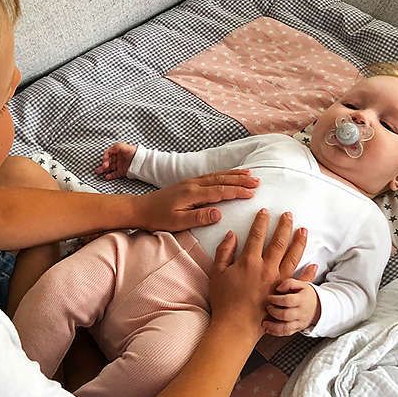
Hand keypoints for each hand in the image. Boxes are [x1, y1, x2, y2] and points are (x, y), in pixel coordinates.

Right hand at [94, 142, 136, 179]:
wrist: (142, 160)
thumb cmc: (133, 151)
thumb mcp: (123, 146)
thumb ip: (114, 148)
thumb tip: (108, 152)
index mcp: (117, 152)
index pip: (108, 154)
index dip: (105, 157)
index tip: (104, 161)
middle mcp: (118, 158)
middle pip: (108, 162)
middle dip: (103, 165)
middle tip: (100, 168)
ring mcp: (120, 165)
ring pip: (110, 168)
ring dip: (104, 170)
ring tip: (98, 172)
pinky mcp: (122, 171)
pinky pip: (115, 174)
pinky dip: (111, 176)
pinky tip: (107, 177)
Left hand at [134, 169, 258, 231]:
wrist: (140, 209)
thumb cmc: (158, 218)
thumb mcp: (178, 222)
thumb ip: (199, 218)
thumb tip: (219, 213)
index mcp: (193, 194)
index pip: (220, 191)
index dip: (237, 191)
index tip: (252, 193)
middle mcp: (193, 184)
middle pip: (221, 179)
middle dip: (240, 179)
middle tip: (257, 180)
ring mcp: (190, 182)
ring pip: (217, 175)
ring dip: (233, 174)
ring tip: (249, 173)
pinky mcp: (187, 183)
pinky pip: (210, 176)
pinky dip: (223, 174)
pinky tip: (228, 175)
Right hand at [209, 210, 307, 339]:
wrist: (235, 326)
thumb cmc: (224, 301)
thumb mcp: (217, 273)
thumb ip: (224, 252)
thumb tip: (231, 235)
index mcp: (249, 262)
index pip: (257, 235)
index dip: (261, 221)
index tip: (265, 212)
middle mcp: (267, 268)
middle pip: (279, 242)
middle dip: (285, 226)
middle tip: (289, 215)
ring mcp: (278, 281)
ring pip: (293, 257)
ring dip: (299, 242)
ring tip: (304, 230)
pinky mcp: (284, 294)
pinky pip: (300, 281)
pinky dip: (308, 273)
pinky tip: (314, 264)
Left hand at [263, 265, 320, 336]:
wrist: (318, 306)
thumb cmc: (306, 294)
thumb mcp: (301, 284)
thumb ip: (289, 283)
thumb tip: (278, 289)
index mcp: (302, 300)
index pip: (288, 300)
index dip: (276, 299)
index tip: (269, 298)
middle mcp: (301, 313)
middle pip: (286, 315)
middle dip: (273, 312)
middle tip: (267, 307)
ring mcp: (300, 322)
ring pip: (286, 328)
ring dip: (273, 326)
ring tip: (264, 323)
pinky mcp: (297, 328)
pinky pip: (286, 333)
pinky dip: (276, 332)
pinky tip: (268, 329)